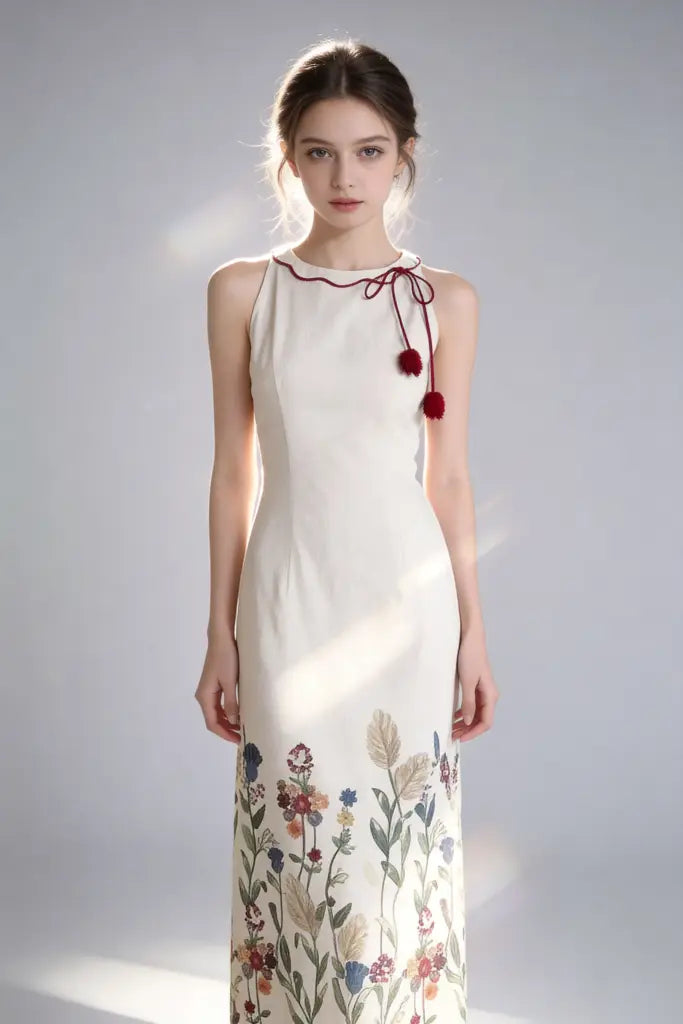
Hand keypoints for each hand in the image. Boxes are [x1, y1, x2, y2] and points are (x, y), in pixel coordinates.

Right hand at [195, 633, 241, 743]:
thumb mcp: (230, 682)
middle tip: (242, 736)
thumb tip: (233, 721)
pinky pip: (218, 705)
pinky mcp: (213, 685)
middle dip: (226, 730)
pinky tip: (238, 714)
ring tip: (242, 727)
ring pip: (216, 713)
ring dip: (227, 722)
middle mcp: (203, 696)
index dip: (224, 734)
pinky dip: (226, 712)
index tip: (238, 740)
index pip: (212, 723)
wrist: (221, 639)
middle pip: (213, 719)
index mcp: (204, 696)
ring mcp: (208, 691)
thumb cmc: (226, 658)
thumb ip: (231, 703)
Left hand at [451, 628, 498, 742]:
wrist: (470, 637)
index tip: (460, 738)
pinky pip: (473, 704)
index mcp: (490, 695)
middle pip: (481, 719)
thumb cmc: (470, 657)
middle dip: (468, 729)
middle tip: (452, 735)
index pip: (486, 722)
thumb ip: (468, 703)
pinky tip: (455, 715)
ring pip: (477, 713)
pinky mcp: (476, 684)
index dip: (474, 733)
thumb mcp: (467, 681)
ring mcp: (483, 690)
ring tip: (452, 728)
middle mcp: (490, 695)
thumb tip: (468, 722)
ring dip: (466, 722)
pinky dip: (465, 712)